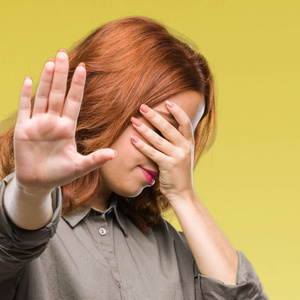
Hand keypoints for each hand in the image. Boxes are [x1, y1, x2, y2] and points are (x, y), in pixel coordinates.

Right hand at [14, 50, 116, 193]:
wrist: (38, 183)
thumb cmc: (60, 174)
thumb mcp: (79, 167)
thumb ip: (95, 160)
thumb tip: (114, 154)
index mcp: (67, 128)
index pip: (74, 101)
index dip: (77, 85)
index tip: (83, 67)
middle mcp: (53, 122)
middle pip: (58, 93)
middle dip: (61, 74)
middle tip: (62, 53)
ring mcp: (38, 124)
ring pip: (42, 97)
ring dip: (46, 80)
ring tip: (50, 62)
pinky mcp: (23, 130)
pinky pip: (24, 109)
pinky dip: (25, 95)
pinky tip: (29, 80)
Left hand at [130, 101, 194, 202]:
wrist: (182, 192)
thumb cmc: (179, 171)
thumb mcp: (182, 153)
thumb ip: (176, 141)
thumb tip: (163, 126)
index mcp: (189, 142)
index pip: (185, 122)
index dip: (177, 111)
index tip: (167, 102)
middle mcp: (184, 148)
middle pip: (168, 128)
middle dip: (154, 116)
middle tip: (142, 107)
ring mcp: (177, 157)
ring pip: (158, 140)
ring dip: (144, 129)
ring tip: (133, 120)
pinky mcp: (168, 166)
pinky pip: (152, 153)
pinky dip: (141, 145)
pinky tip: (133, 139)